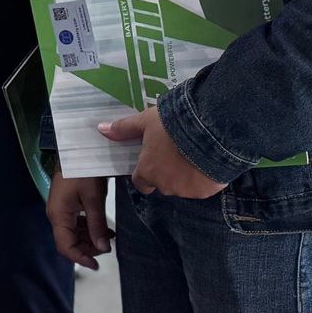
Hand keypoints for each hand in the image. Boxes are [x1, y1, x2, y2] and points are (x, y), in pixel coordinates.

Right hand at [46, 175, 111, 267]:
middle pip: (69, 242)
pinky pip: (75, 224)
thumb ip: (97, 225)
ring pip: (73, 234)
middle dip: (88, 248)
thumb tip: (103, 248)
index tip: (97, 266)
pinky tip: (102, 227)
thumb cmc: (83, 171)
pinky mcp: (66, 205)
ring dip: (90, 238)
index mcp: (59, 215)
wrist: (76, 151)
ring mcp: (60, 210)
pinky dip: (88, 228)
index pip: (66, 246)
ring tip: (109, 235)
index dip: (81, 259)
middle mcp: (56, 215)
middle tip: (108, 246)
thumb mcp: (94, 199)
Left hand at [99, 108, 229, 199]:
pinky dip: (205, 178)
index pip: (141, 182)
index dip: (145, 172)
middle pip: (162, 183)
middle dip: (168, 172)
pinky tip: (209, 160)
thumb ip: (125, 128)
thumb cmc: (173, 125)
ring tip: (194, 154)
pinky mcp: (207, 191)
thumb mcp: (146, 121)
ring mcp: (187, 190)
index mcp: (147, 171)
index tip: (153, 161)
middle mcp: (165, 185)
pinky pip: (204, 187)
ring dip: (186, 175)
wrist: (209, 129)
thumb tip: (102, 129)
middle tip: (176, 152)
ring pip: (183, 186)